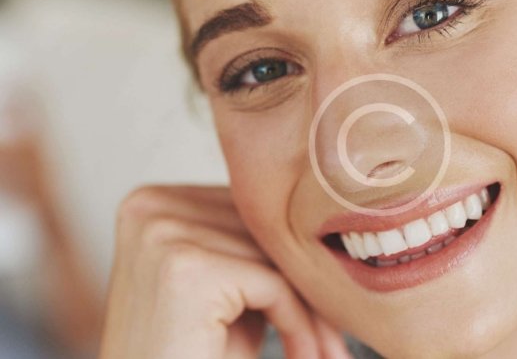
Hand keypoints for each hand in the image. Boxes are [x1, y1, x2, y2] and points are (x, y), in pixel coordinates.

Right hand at [99, 186, 350, 358]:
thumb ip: (255, 244)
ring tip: (324, 350)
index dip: (291, 256)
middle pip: (263, 230)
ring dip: (311, 310)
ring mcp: (164, 234)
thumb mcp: (225, 289)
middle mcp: (151, 208)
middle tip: (335, 334)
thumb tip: (319, 213)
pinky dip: (299, 325)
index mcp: (153, 202)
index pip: (249, 210)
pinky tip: (303, 356)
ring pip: (275, 258)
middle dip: (306, 283)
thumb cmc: (190, 354)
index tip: (325, 299)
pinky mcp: (187, 269)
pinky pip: (274, 286)